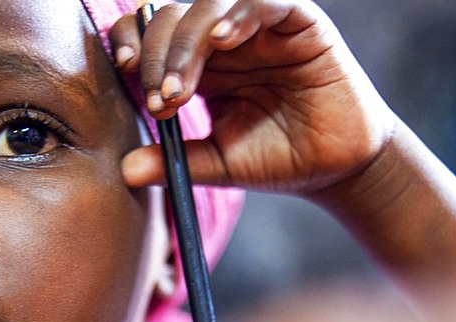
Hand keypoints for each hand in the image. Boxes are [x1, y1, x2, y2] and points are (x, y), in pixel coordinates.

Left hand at [112, 0, 396, 193]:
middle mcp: (224, 38)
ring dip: (187, 41)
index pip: (151, 30)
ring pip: (211, 3)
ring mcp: (260, 26)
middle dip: (156, 53)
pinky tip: (223, 42)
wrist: (333, 168)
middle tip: (159, 98)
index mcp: (198, 64)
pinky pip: (265, 1)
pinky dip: (239, 14)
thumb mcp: (217, 162)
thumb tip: (124, 170)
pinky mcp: (299, 21)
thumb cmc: (276, 159)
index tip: (123, 69)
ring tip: (180, 89)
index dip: (132, 37)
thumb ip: (174, 161)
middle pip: (174, 14)